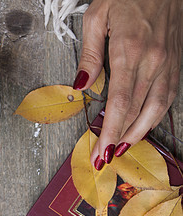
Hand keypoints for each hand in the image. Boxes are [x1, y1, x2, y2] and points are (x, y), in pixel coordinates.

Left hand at [73, 0, 181, 169]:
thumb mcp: (98, 18)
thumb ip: (90, 55)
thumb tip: (81, 84)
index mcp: (129, 51)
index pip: (119, 103)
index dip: (110, 131)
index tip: (101, 151)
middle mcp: (152, 61)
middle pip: (137, 111)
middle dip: (120, 139)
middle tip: (106, 158)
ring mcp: (167, 62)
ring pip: (157, 109)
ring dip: (139, 133)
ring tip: (123, 149)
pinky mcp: (175, 62)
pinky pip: (168, 96)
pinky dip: (155, 116)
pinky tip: (143, 126)